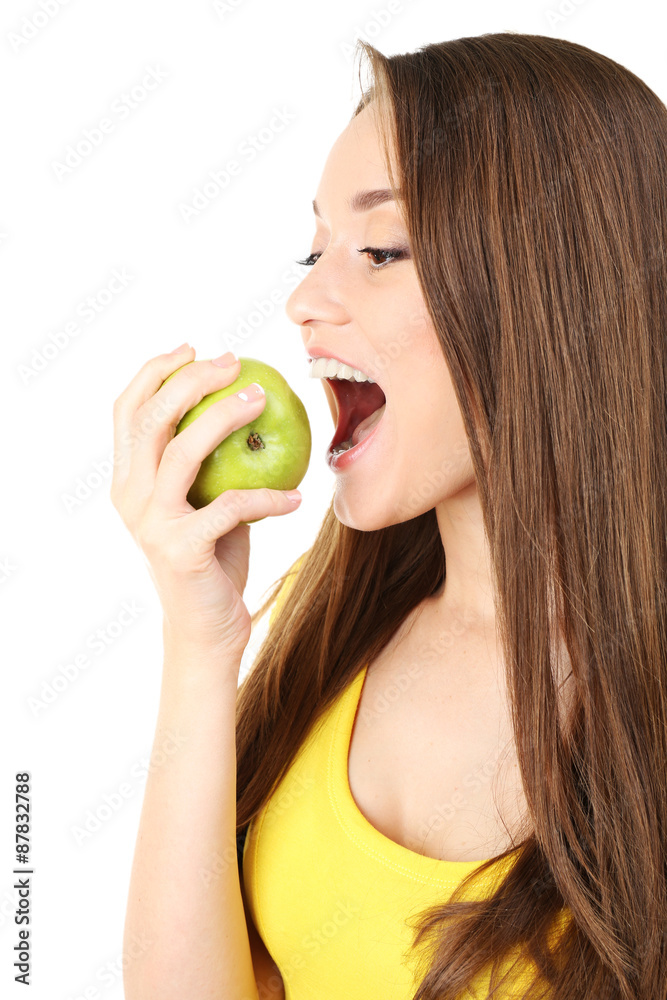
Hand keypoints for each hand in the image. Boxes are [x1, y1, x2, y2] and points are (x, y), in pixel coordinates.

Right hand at [110, 345, 301, 655]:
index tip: (194, 348)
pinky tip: (297, 497)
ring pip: (183, 450)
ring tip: (263, 400)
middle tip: (234, 361)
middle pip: (151, 418)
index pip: (126, 410)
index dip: (155, 371)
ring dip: (226, 416)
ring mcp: (151, 524)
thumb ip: (205, 464)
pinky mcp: (181, 550)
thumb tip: (245, 403)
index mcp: (126, 480)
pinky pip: (232, 507)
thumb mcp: (202, 503)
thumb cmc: (213, 560)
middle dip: (191, 379)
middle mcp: (129, 497)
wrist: (206, 632)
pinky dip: (269, 498)